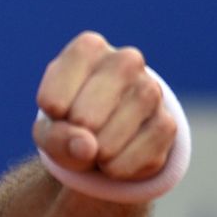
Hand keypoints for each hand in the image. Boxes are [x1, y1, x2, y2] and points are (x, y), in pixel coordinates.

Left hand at [33, 31, 177, 181]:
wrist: (102, 139)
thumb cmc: (67, 123)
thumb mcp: (49, 131)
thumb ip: (57, 138)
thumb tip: (88, 148)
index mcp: (88, 49)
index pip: (53, 98)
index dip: (51, 120)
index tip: (57, 113)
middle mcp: (125, 61)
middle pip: (85, 116)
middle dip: (75, 140)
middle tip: (79, 134)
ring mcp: (151, 89)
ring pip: (116, 134)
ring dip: (98, 154)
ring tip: (96, 148)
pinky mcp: (167, 122)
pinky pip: (141, 153)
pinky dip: (120, 167)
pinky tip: (114, 160)